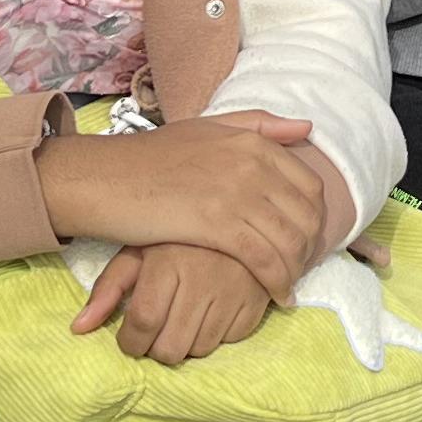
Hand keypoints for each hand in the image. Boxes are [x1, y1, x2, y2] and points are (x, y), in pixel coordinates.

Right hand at [36, 113, 336, 293]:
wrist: (104, 177)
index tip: (309, 239)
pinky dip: (277, 281)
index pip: (308, 184)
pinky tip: (277, 296)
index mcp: (251, 140)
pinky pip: (264, 259)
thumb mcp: (207, 128)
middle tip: (303, 269)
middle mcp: (251, 162)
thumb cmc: (150, 157)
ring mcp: (235, 192)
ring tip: (290, 285)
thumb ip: (258, 125)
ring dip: (297, 269)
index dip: (316, 217)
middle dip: (312, 248)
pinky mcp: (217, 223)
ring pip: (289, 240)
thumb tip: (307, 128)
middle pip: (306, 214)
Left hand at [71, 239, 275, 362]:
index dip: (131, 342)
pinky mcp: (258, 300)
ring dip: (186, 343)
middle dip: (156, 348)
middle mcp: (203, 279)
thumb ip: (108, 288)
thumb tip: (77, 329)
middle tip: (155, 334)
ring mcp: (234, 292)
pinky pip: (230, 340)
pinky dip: (216, 334)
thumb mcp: (138, 250)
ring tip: (182, 319)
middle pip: (171, 347)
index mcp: (169, 263)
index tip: (129, 340)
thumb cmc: (177, 232)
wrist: (238, 207)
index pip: (144, 322)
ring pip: (200, 349)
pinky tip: (210, 312)